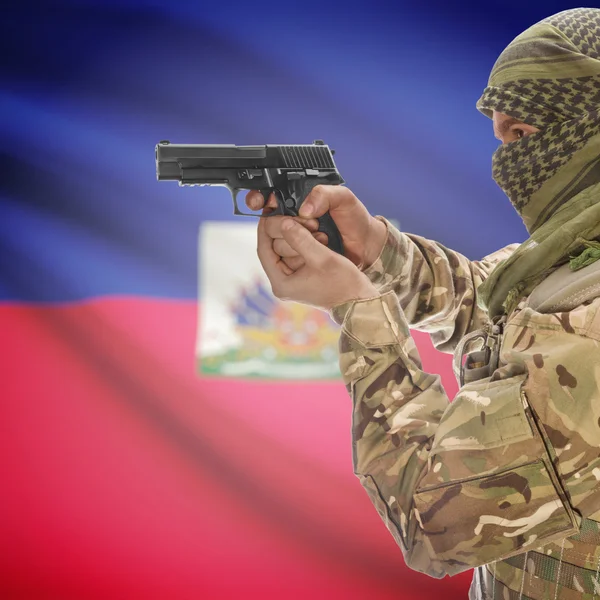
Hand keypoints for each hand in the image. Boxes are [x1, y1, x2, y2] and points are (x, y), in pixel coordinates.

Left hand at [257, 216, 378, 310]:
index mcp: (281, 284)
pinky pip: (296, 253)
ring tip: (309, 224)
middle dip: (284, 230)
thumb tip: (283, 222)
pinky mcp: (301, 276)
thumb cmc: (343, 284)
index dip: (265, 229)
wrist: (359, 301)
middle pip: (273, 248)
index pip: (263, 250)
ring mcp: (292, 281)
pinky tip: (313, 233)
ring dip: (295, 234)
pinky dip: (302, 241)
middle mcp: (283, 283)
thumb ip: (301, 239)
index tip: (269, 211)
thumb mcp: (322, 258)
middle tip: (296, 216)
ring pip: (284, 249)